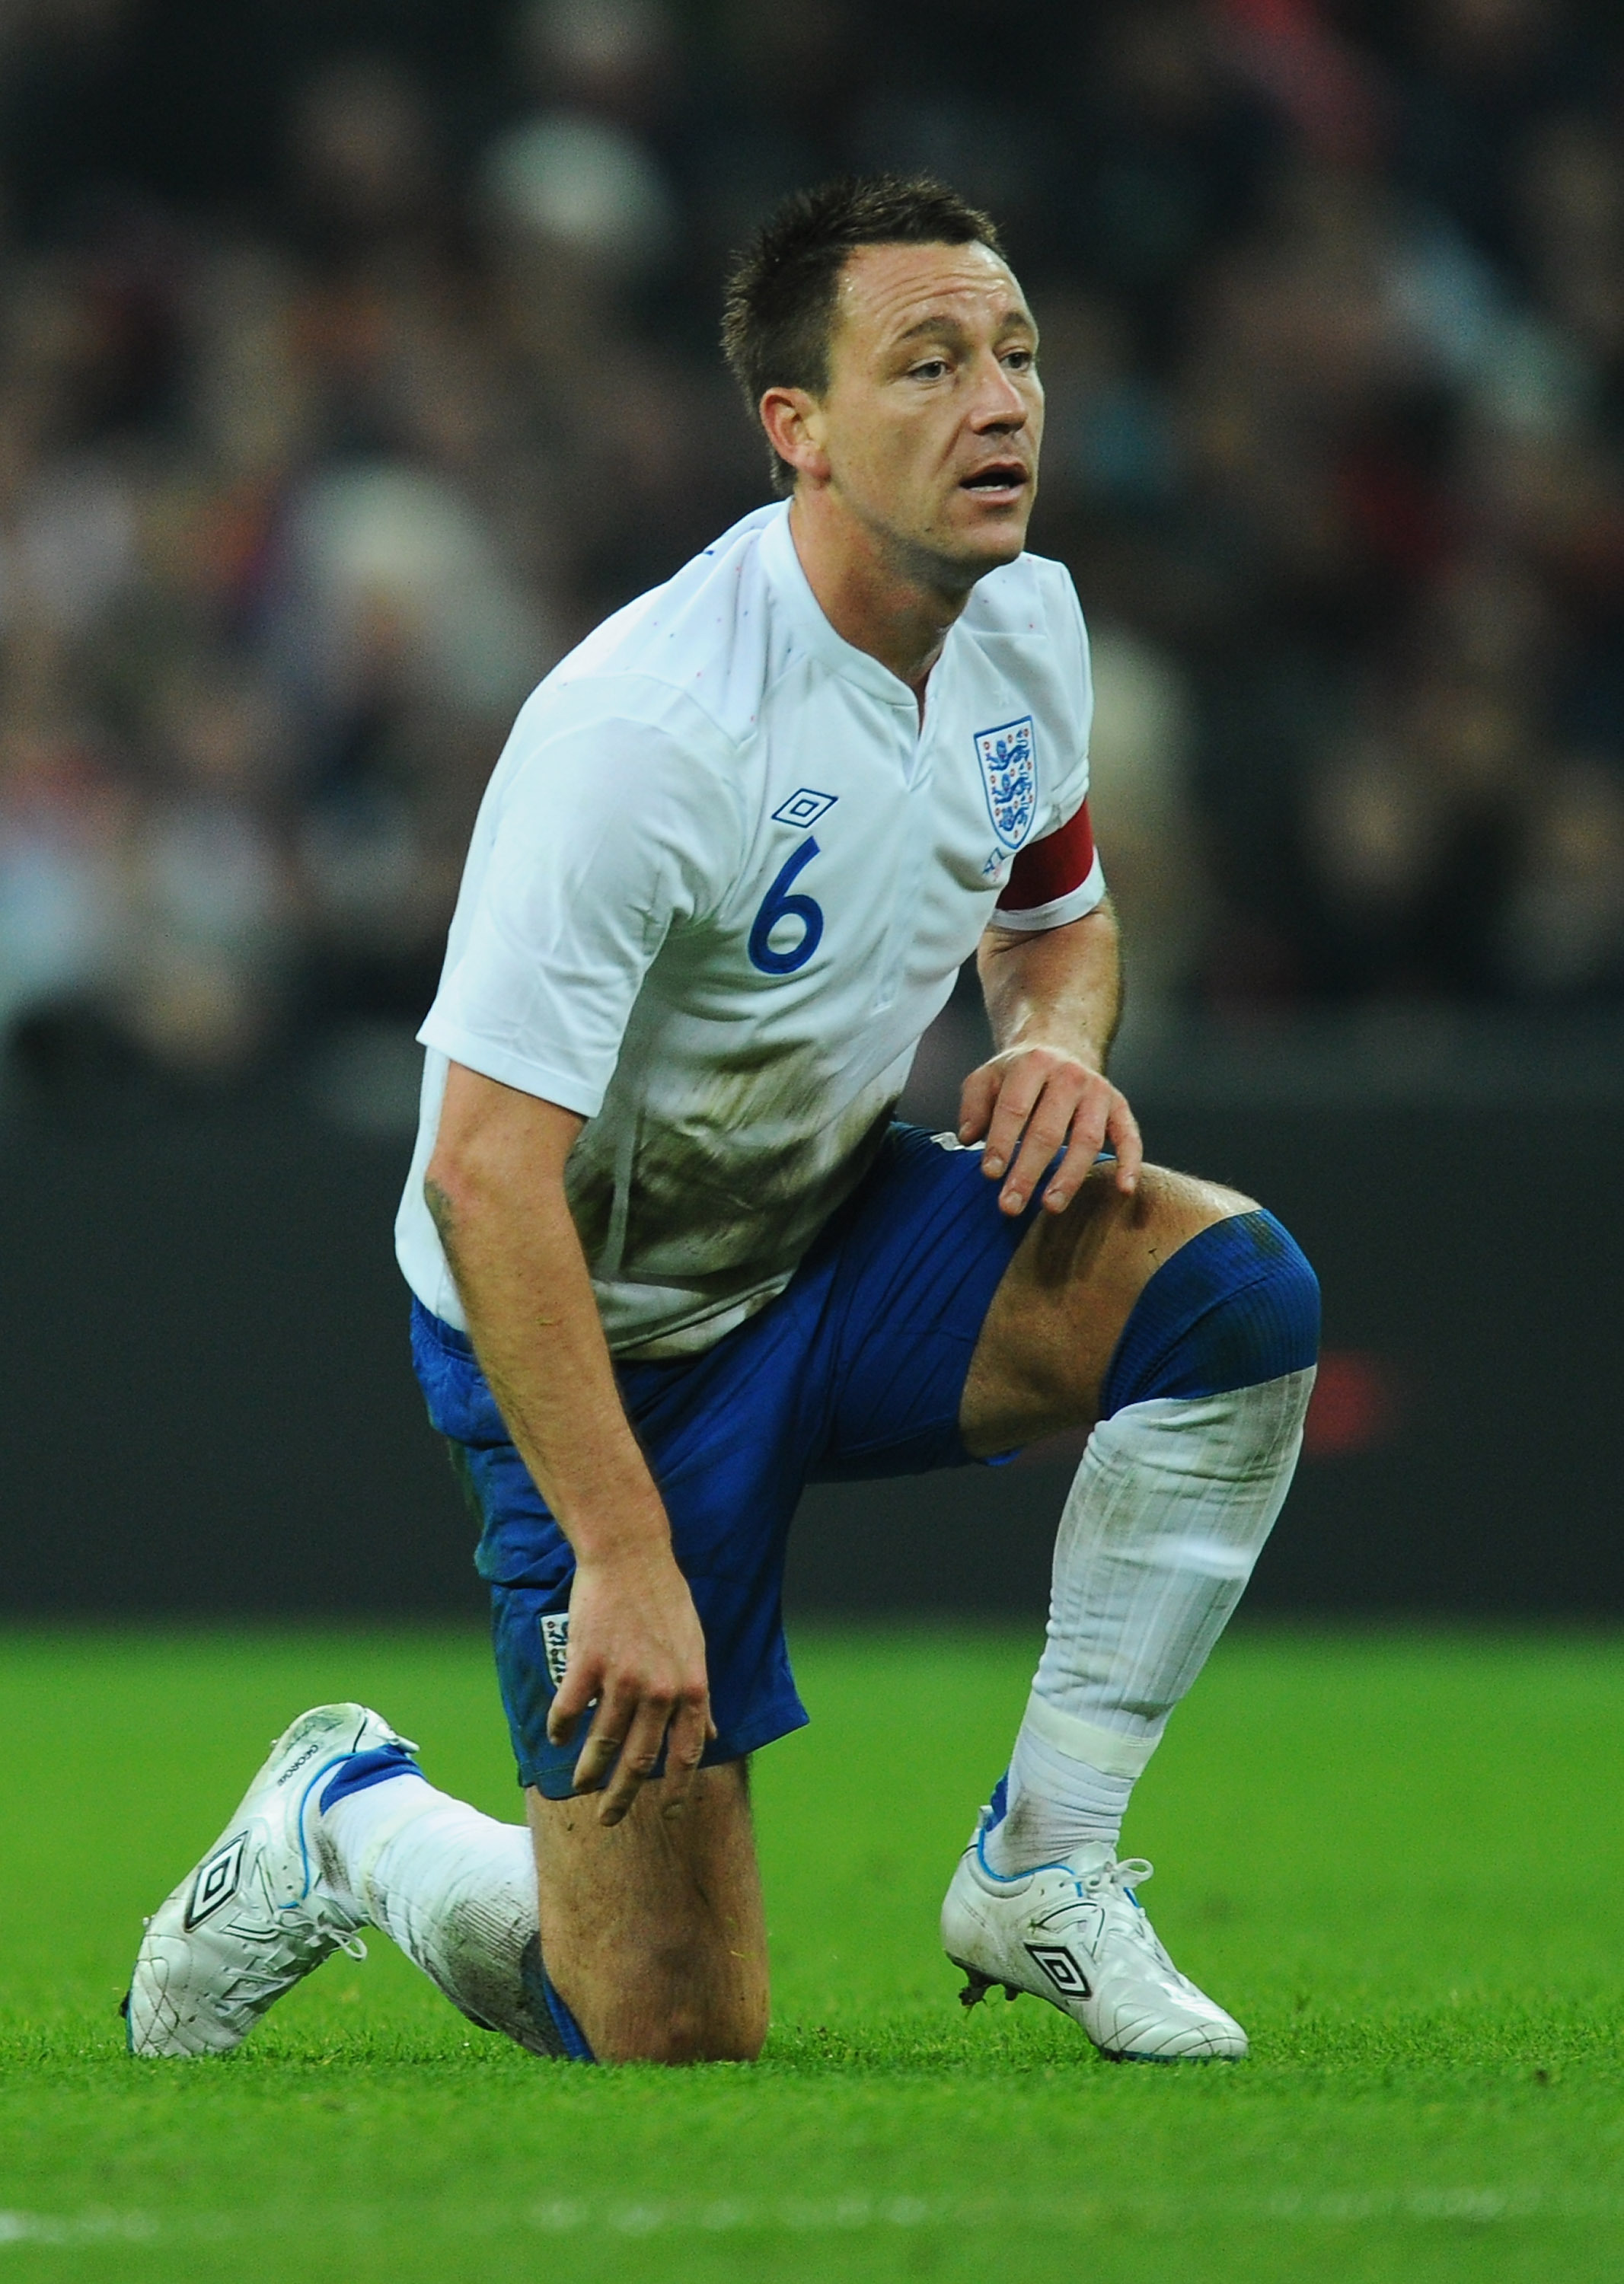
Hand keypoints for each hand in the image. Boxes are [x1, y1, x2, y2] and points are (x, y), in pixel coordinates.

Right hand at [547, 1545, 714, 1825]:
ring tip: (580, 1785)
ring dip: (588, 1771)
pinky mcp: (588, 1662)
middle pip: (639, 1759)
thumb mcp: (696, 1649)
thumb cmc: (666, 1601)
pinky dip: (561, 1729)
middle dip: (623, 1795)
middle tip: (608, 1819)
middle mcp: (661, 1689)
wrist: (630, 1556)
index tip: (669, 1816)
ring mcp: (623, 1676)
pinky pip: (569, 1711)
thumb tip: (711, 1736)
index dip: (677, 1790)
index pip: (686, 1754)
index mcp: (692, 1688)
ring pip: (601, 1742)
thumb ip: (700, 1698)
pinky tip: (557, 1738)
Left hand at [958, 1043, 1141, 1215]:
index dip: (1001, 1143)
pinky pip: (1129, 1136)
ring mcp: (1098, 1092)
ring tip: (1050, 1206)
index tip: (990, 1174)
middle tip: (1010, 1204)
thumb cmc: (1019, 1072)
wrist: (1061, 1045)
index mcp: (1033, 1065)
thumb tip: (968, 1138)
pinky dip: (1129, 1163)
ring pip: (1087, 1139)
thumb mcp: (987, 1077)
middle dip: (1028, 1171)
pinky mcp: (1119, 1106)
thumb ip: (973, 1105)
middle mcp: (1069, 1076)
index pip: (1015, 1109)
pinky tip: (1123, 1189)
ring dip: (1068, 1177)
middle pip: (1048, 1130)